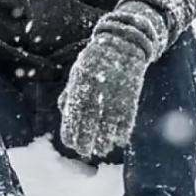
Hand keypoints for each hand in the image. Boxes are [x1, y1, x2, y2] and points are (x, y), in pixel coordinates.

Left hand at [59, 1, 168, 156]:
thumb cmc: (96, 61)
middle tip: (84, 152)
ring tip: (100, 150)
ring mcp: (115, 93)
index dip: (71, 131)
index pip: (73, 114)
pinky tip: (118, 141)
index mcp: (81, 84)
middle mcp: (97, 90)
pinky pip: (127, 119)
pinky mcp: (131, 95)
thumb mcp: (79, 72)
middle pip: (90, 123)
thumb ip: (71, 92)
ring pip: (109, 124)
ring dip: (104, 141)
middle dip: (86, 141)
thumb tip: (64, 113)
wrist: (124, 43)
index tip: (70, 144)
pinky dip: (122, 132)